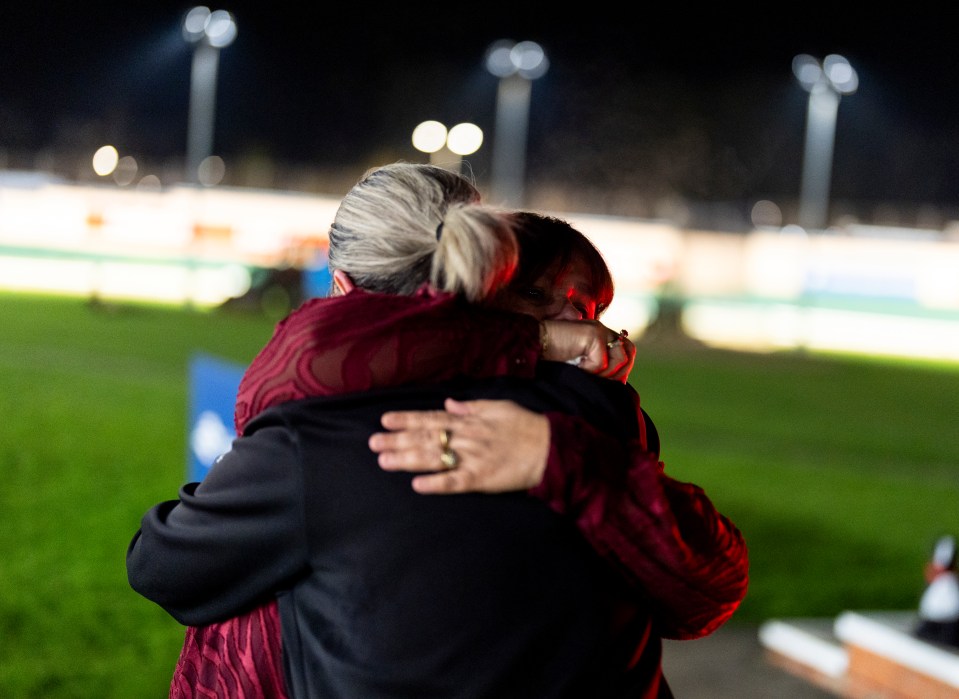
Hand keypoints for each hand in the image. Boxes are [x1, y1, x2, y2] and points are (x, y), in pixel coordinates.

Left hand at [368, 398, 549, 493]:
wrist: (550, 448)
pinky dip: (436, 483)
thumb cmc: (525, 426)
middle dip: (398, 440)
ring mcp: (472, 459)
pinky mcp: (482, 479)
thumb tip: (449, 404)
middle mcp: (466, 438)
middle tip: (373, 444)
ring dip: (408, 460)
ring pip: (434, 458)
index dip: (407, 420)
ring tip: (384, 461)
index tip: (385, 420)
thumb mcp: (498, 407)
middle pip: (426, 439)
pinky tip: (417, 485)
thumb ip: (471, 407)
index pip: (431, 419)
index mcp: (469, 421)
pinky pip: (455, 481)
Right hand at [541, 319, 635, 382]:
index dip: (622, 368)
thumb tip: (618, 383)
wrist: (534, 345)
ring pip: (618, 360)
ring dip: (602, 373)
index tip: (610, 383)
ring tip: (584, 372)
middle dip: (618, 372)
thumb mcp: (581, 362)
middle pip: (629, 353)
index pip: (627, 351)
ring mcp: (599, 330)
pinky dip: (588, 370)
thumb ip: (598, 365)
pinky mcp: (593, 335)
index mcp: (601, 335)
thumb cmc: (553, 357)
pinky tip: (575, 367)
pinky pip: (600, 363)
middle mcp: (602, 330)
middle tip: (600, 380)